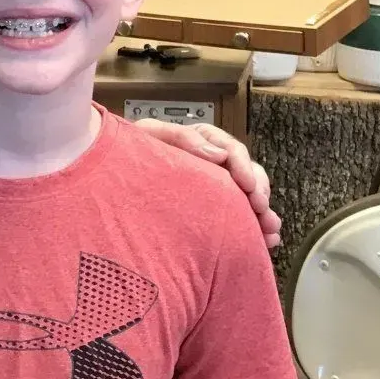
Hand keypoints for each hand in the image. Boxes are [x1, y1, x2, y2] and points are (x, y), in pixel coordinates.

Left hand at [130, 119, 280, 250]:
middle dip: (259, 192)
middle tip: (261, 210)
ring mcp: (216, 187)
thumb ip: (182, 139)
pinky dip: (257, 229)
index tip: (246, 185)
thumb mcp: (150, 136)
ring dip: (264, 213)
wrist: (109, 173)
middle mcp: (214, 163)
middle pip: (248, 174)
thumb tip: (219, 154)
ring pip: (250, 197)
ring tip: (270, 231)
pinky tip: (267, 242)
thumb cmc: (128, 151)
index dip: (243, 166)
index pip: (232, 150)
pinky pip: (242, 217)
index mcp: (201, 142)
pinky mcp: (214, 209)